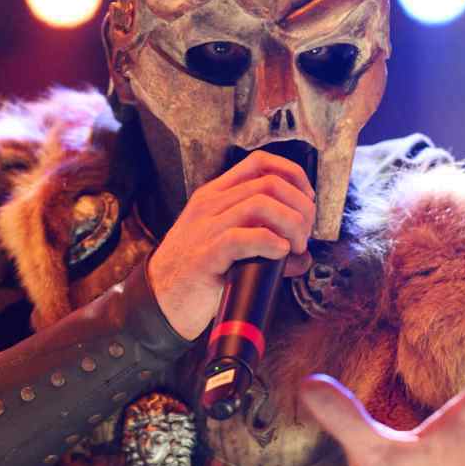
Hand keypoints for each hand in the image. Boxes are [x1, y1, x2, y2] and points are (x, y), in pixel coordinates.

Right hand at [146, 150, 314, 340]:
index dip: (293, 175)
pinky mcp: (205, 255)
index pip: (260, 163)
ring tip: (294, 247)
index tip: (307, 201)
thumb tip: (302, 256)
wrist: (157, 302)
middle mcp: (211, 205)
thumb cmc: (196, 275)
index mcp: (215, 196)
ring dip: (290, 224)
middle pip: (269, 183)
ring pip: (260, 204)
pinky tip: (280, 253)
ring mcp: (205, 227)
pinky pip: (243, 237)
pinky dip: (271, 242)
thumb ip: (263, 244)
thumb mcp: (227, 247)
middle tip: (305, 234)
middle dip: (299, 206)